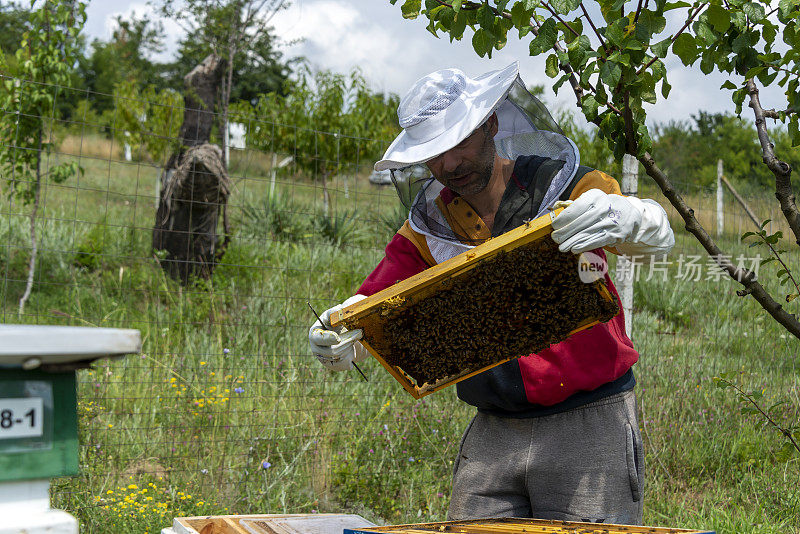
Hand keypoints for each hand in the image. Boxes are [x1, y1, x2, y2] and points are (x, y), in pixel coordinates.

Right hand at [309, 295, 368, 370]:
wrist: (351, 330)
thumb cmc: (343, 318)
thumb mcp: (342, 310)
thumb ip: (339, 310)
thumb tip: (340, 311)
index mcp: (315, 332)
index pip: (317, 338)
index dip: (328, 339)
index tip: (338, 337)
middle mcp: (317, 347)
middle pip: (332, 350)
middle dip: (348, 341)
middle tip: (359, 332)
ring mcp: (324, 358)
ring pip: (340, 357)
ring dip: (351, 346)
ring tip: (355, 337)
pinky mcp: (333, 365)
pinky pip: (344, 365)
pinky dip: (351, 357)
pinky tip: (353, 349)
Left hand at [551, 189, 673, 254]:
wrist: (630, 213)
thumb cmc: (604, 207)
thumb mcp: (592, 200)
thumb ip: (575, 205)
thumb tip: (556, 208)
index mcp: (597, 197)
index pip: (578, 207)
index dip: (565, 217)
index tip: (555, 225)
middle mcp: (606, 207)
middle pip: (583, 221)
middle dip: (567, 232)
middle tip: (555, 238)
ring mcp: (612, 222)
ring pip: (589, 233)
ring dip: (573, 241)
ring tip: (562, 246)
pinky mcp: (616, 234)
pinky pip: (598, 241)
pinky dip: (585, 245)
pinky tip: (574, 249)